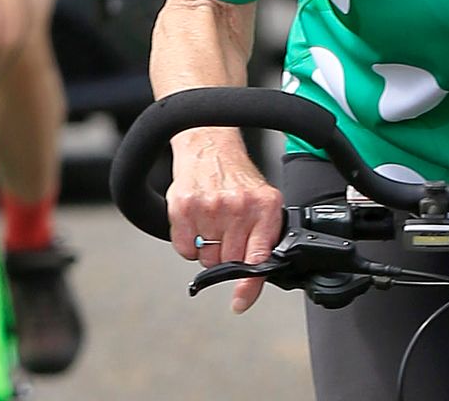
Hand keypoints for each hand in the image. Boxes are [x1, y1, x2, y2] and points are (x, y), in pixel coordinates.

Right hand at [167, 127, 283, 313]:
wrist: (209, 145)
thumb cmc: (236, 177)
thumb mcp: (263, 201)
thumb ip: (264, 235)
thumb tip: (261, 273)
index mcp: (265, 207)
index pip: (258, 258)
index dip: (249, 285)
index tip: (240, 302)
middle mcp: (239, 207)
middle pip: (229, 262)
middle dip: (228, 256)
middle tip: (227, 234)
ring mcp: (210, 207)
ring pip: (207, 258)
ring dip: (209, 248)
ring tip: (213, 222)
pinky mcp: (184, 207)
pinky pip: (186, 249)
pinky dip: (189, 243)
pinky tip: (196, 222)